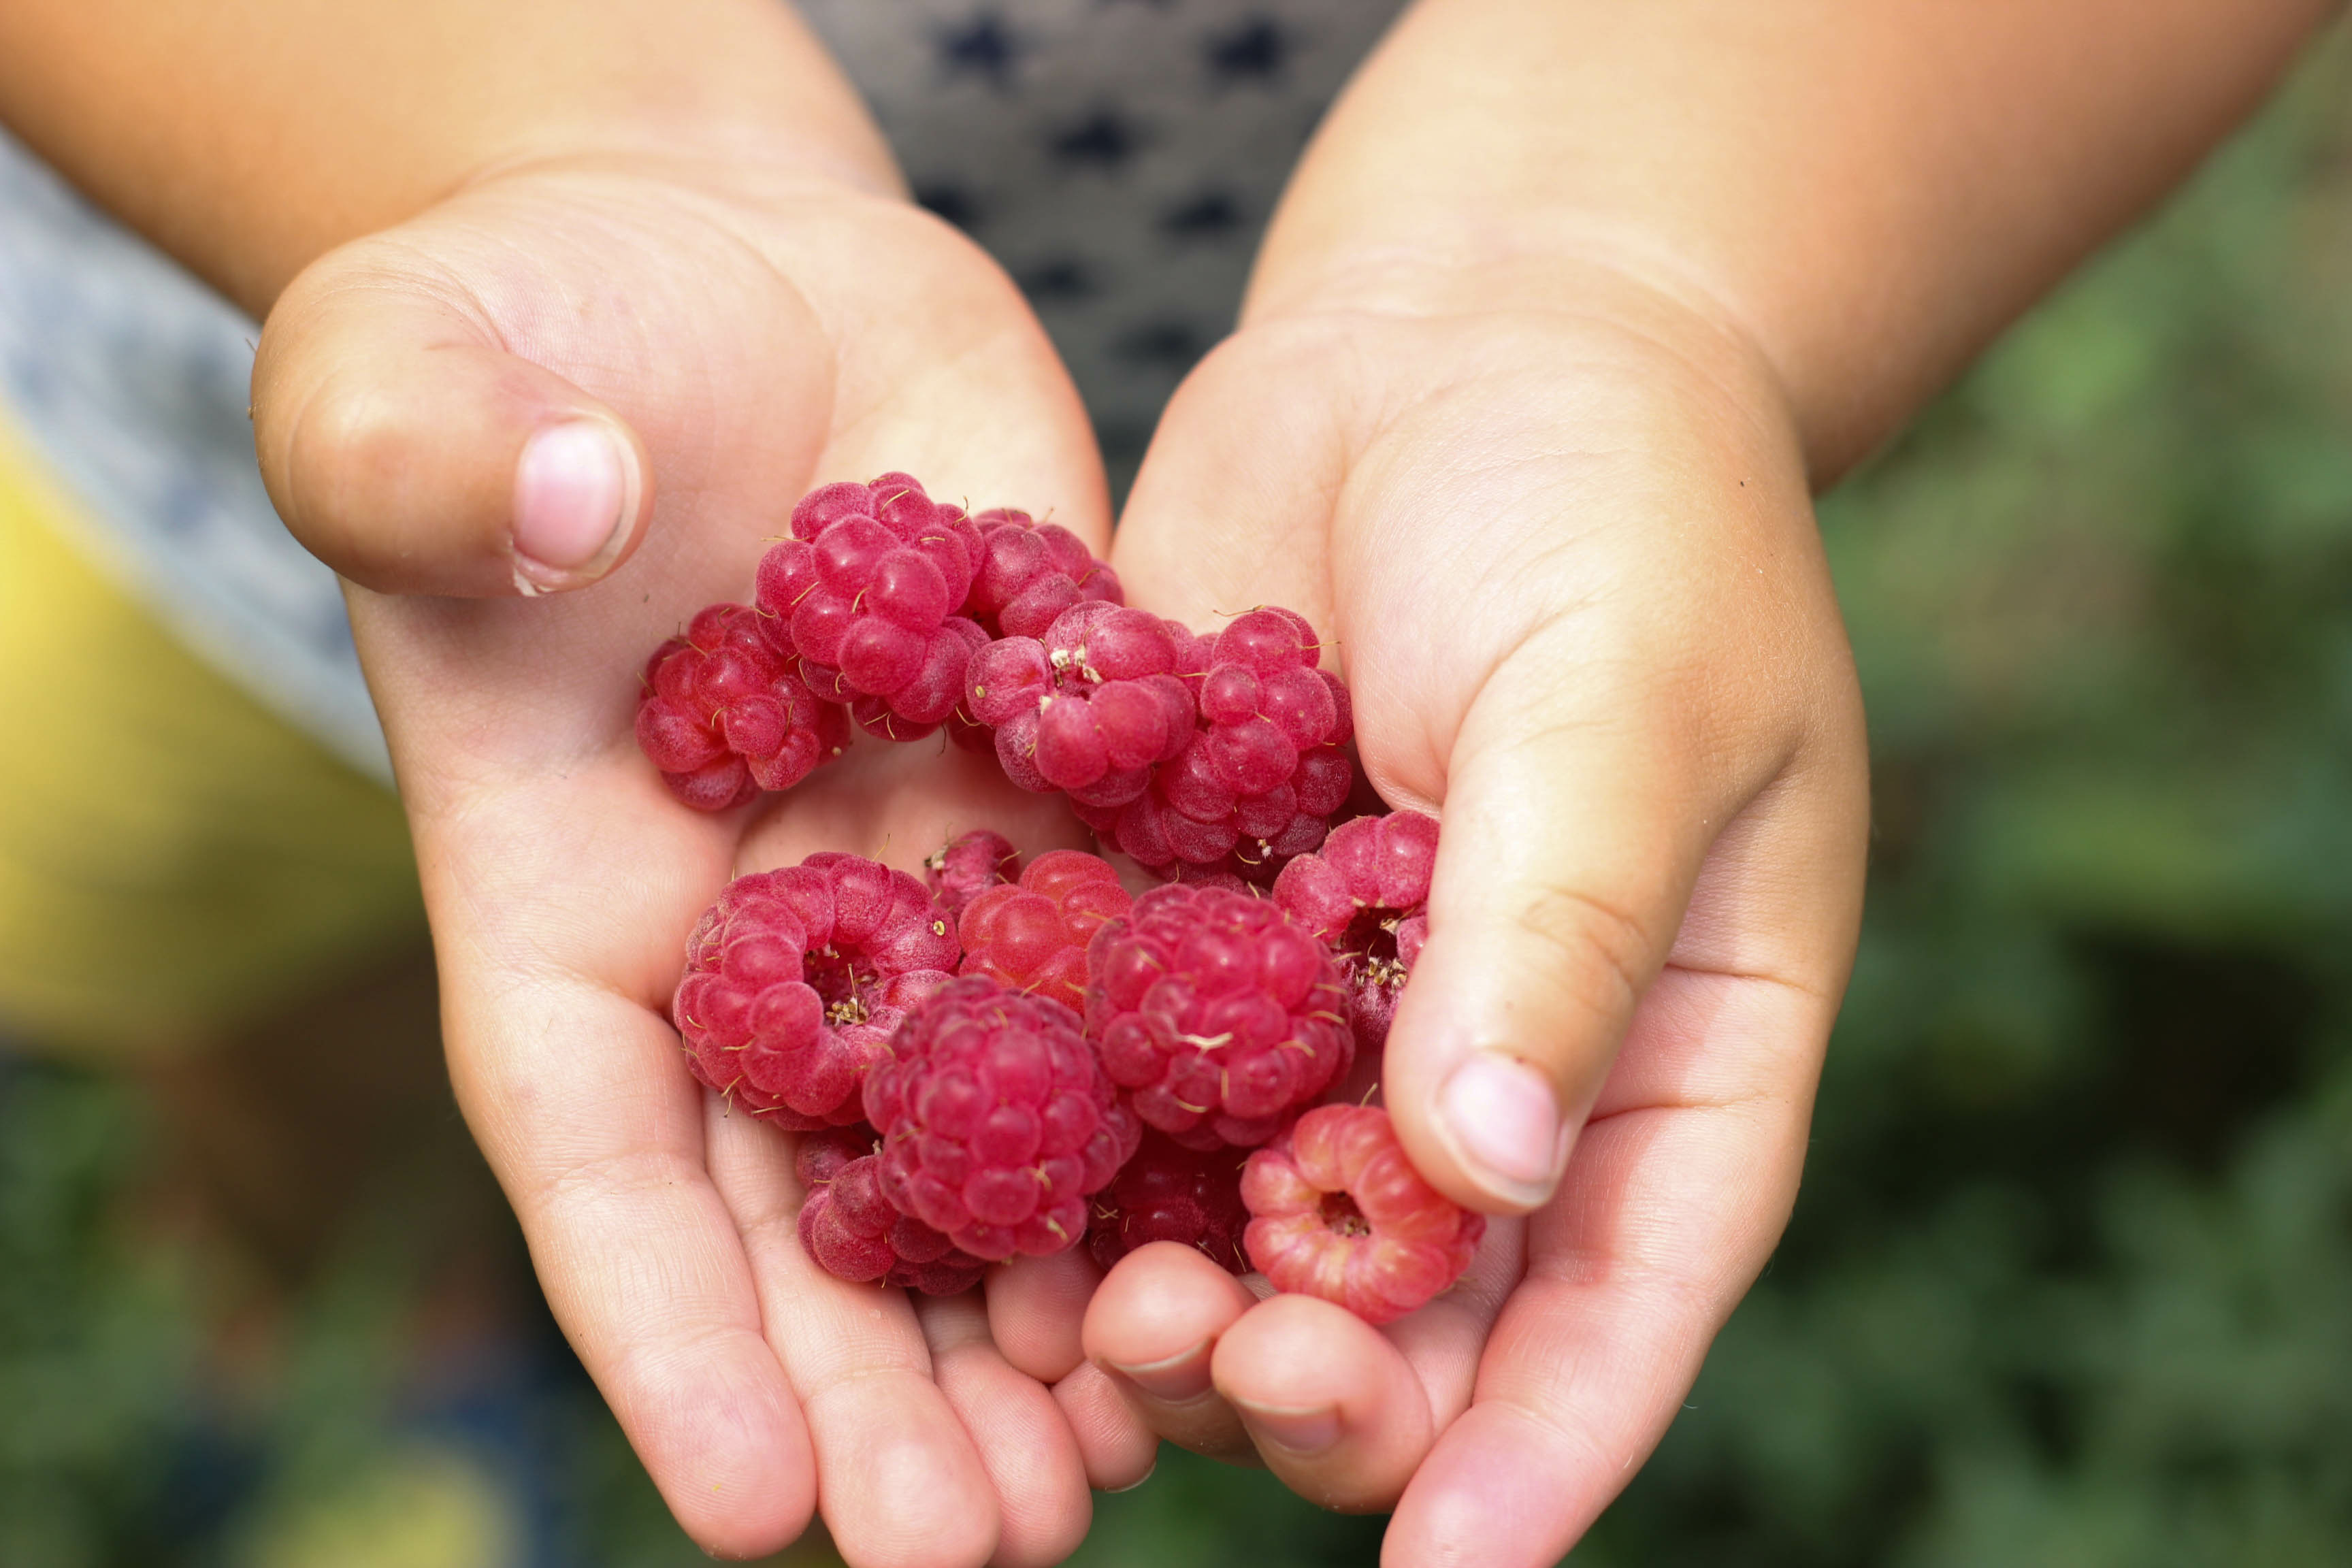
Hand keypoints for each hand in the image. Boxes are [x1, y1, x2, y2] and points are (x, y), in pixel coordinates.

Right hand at [251, 151, 1153, 1563]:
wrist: (746, 286)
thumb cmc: (537, 328)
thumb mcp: (423, 371)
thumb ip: (427, 450)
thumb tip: (548, 516)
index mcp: (565, 900)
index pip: (595, 1147)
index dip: (664, 1329)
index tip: (754, 1507)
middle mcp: (755, 944)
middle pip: (810, 1211)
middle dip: (887, 1391)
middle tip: (980, 1552)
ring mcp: (923, 895)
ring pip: (992, 1144)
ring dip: (1056, 1310)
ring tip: (1138, 1464)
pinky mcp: (1067, 816)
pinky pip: (1134, 985)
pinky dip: (1186, 1117)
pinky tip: (1266, 1233)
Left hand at [1088, 267, 1867, 1561]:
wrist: (1464, 335)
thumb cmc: (1617, 498)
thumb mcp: (1628, 699)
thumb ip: (1554, 930)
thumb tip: (1480, 1179)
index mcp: (1665, 1044)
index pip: (1626, 1295)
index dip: (1543, 1445)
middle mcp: (1489, 1058)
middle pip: (1412, 1299)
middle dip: (1315, 1377)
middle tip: (1207, 1367)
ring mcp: (1322, 1000)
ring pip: (1240, 1220)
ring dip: (1163, 1297)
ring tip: (1074, 1324)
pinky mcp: (1182, 916)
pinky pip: (1114, 1073)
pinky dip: (1052, 1151)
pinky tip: (958, 1199)